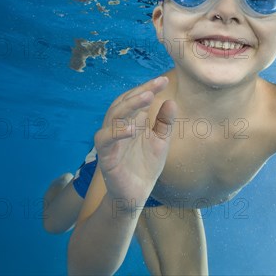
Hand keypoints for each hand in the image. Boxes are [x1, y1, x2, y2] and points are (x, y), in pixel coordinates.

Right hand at [94, 76, 176, 202]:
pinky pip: (105, 140)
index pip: (136, 99)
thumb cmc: (146, 167)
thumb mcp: (161, 142)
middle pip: (123, 102)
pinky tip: (132, 129)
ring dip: (129, 105)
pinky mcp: (105, 157)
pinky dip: (116, 133)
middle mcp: (119, 127)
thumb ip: (164, 123)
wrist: (136, 196)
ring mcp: (111, 141)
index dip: (148, 88)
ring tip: (147, 98)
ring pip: (112, 116)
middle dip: (139, 92)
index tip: (163, 80)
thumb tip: (170, 101)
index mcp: (132, 122)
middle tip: (156, 86)